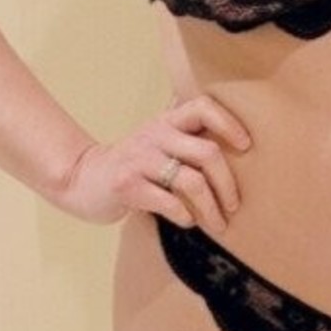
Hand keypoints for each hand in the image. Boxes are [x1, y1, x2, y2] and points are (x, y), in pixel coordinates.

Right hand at [61, 95, 251, 231]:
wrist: (84, 180)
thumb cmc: (133, 164)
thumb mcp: (157, 140)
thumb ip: (185, 132)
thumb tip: (232, 129)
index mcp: (166, 121)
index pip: (203, 107)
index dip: (229, 124)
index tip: (246, 146)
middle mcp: (154, 135)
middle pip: (207, 153)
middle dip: (228, 184)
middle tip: (234, 205)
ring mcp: (139, 159)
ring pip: (193, 182)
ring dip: (212, 208)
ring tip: (219, 223)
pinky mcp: (127, 185)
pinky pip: (170, 203)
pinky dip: (186, 216)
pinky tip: (188, 221)